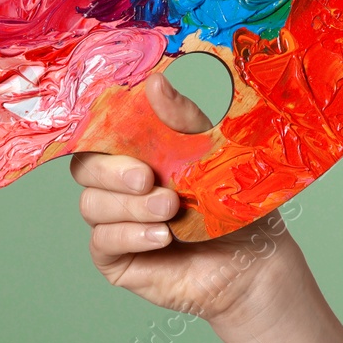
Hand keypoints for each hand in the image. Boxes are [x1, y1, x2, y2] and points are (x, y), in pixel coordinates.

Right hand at [69, 73, 305, 333]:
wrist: (255, 259)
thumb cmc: (237, 203)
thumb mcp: (216, 152)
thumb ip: (183, 121)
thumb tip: (154, 82)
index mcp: (140, 152)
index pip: (102, 133)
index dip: (101, 128)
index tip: (121, 125)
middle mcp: (121, 185)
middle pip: (86, 168)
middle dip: (113, 170)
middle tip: (146, 177)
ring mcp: (116, 222)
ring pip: (92, 205)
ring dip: (131, 206)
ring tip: (170, 209)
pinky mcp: (117, 259)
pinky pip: (103, 242)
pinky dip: (130, 235)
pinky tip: (162, 237)